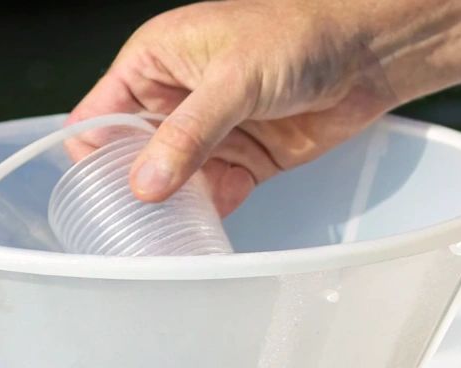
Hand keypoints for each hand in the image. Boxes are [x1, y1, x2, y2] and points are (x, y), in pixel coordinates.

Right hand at [69, 0, 401, 214]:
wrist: (365, 54)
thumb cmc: (298, 35)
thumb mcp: (233, 80)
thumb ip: (190, 133)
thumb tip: (146, 181)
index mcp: (154, 62)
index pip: (99, 114)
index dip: (95, 153)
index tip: (103, 191)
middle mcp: (177, 98)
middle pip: (132, 155)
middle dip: (132, 189)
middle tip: (133, 227)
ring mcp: (212, 132)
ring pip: (174, 182)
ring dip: (171, 208)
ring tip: (163, 240)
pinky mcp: (247, 158)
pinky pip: (215, 194)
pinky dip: (208, 214)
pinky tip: (202, 234)